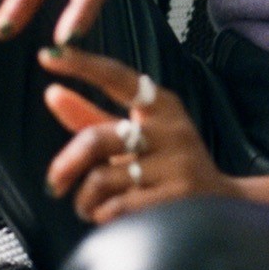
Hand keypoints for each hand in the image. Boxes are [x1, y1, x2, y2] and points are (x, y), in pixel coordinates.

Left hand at [40, 47, 241, 223]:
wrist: (220, 204)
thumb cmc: (168, 166)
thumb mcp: (136, 137)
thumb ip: (92, 117)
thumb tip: (51, 93)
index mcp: (160, 105)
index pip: (116, 77)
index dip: (82, 64)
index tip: (48, 54)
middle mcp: (171, 128)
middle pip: (97, 138)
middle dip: (66, 165)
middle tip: (55, 183)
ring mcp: (177, 163)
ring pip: (102, 179)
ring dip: (84, 200)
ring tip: (90, 206)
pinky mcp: (177, 198)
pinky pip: (116, 208)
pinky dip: (101, 215)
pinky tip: (108, 216)